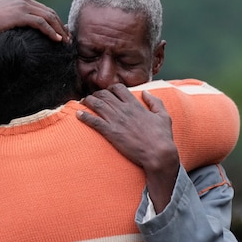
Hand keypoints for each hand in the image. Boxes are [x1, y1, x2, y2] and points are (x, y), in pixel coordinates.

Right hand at [0, 0, 68, 73]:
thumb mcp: (1, 19)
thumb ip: (13, 20)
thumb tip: (20, 31)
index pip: (43, 9)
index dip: (54, 21)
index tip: (61, 33)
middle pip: (49, 12)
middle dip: (60, 26)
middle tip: (68, 39)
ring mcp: (22, 6)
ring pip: (48, 17)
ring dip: (59, 30)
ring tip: (66, 42)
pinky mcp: (20, 15)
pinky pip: (42, 23)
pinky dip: (51, 32)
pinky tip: (57, 40)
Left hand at [77, 85, 179, 211]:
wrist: (158, 153)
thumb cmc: (162, 136)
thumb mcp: (164, 116)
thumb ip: (155, 102)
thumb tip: (146, 92)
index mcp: (135, 105)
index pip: (118, 88)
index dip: (110, 88)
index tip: (107, 92)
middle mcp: (124, 109)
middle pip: (104, 94)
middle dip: (97, 94)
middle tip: (92, 98)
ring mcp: (116, 120)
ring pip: (97, 104)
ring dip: (87, 101)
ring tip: (82, 102)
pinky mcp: (110, 132)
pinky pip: (94, 121)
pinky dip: (84, 116)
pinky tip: (78, 114)